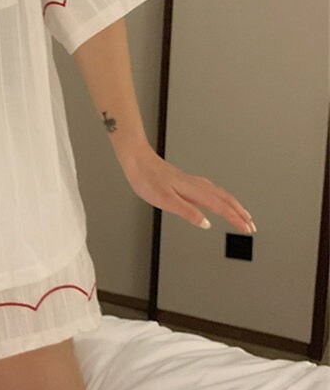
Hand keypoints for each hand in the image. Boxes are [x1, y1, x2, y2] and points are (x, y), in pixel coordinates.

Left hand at [121, 147, 255, 234]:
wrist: (137, 159)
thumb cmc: (147, 179)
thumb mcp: (165, 200)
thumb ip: (187, 212)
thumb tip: (206, 223)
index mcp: (194, 191)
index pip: (221, 207)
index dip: (236, 219)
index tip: (247, 229)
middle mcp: (196, 185)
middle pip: (225, 199)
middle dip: (240, 213)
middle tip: (251, 225)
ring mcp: (192, 181)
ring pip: (220, 193)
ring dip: (233, 204)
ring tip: (242, 214)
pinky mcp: (185, 180)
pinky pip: (211, 189)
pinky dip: (221, 197)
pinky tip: (217, 198)